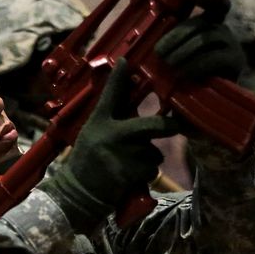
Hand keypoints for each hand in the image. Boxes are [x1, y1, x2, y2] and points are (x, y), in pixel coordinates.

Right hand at [39, 58, 178, 231]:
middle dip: (168, 125)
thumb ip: (110, 120)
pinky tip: (130, 177)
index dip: (119, 76)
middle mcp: (111, 134)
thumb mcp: (92, 134)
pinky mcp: (130, 172)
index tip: (126, 61)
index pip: (110, 94)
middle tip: (176, 125)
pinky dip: (145, 174)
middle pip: (151, 125)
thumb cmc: (86, 162)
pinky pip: (150, 169)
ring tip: (130, 164)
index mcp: (98, 122)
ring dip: (148, 159)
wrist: (78, 192)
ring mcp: (122, 154)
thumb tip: (132, 105)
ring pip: (153, 151)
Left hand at [154, 0, 244, 83]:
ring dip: (183, 52)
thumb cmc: (190, 79)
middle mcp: (224, 31)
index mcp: (211, 25)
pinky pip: (214, 58)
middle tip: (160, 53)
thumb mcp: (181, 59)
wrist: (208, 105)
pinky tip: (183, 73)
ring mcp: (233, 45)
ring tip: (169, 64)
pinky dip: (196, 65)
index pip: (216, 4)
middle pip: (200, 24)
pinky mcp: (236, 62)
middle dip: (176, 37)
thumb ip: (175, 46)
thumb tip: (158, 46)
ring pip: (205, 39)